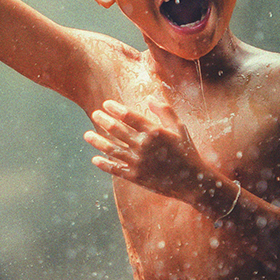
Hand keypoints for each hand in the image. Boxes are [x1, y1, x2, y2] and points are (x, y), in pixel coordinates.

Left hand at [84, 97, 215, 203]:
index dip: (115, 108)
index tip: (106, 104)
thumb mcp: (180, 128)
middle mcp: (144, 146)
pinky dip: (104, 164)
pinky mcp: (136, 177)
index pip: (129, 116)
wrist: (193, 182)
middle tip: (95, 114)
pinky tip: (95, 159)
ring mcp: (138, 162)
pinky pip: (115, 169)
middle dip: (103, 120)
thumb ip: (165, 111)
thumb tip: (149, 97)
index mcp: (154, 132)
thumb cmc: (187, 152)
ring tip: (86, 135)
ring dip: (97, 141)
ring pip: (111, 149)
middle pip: (116, 130)